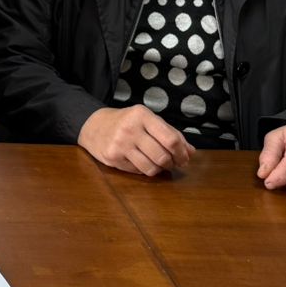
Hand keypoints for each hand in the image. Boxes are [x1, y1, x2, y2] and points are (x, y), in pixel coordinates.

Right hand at [77, 105, 192, 177]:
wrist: (94, 125)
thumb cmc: (127, 122)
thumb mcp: (148, 120)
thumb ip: (171, 134)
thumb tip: (191, 152)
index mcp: (142, 115)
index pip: (171, 139)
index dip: (182, 152)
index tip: (184, 157)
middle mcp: (130, 129)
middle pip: (162, 156)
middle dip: (172, 163)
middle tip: (173, 163)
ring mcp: (120, 144)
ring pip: (151, 168)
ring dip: (160, 169)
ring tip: (159, 163)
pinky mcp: (113, 157)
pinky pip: (138, 171)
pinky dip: (145, 169)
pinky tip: (142, 161)